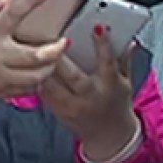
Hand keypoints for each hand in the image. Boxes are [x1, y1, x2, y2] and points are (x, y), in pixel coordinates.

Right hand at [0, 0, 67, 107]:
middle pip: (36, 54)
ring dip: (52, 66)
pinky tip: (41, 70)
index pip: (13, 13)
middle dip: (56, 48)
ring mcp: (1, 76)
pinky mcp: (4, 91)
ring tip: (55, 56)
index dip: (32, 0)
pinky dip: (40, 79)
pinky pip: (30, 87)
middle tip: (63, 40)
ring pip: (37, 75)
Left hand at [39, 27, 137, 162]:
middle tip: (52, 38)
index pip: (108, 62)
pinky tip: (32, 68)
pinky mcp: (59, 112)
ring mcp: (73, 106)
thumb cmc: (117, 103)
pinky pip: (44, 94)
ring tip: (35, 49)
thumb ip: (125, 60)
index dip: (103, 44)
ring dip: (43, 68)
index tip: (97, 27)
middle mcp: (91, 96)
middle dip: (61, 57)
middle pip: (73, 75)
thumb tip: (130, 40)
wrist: (108, 134)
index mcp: (111, 85)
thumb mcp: (127, 82)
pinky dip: (37, 80)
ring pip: (53, 85)